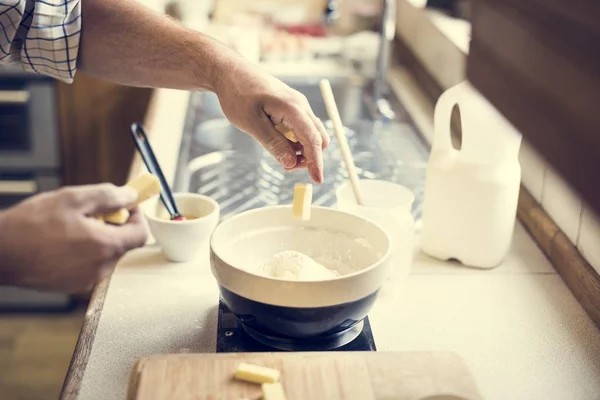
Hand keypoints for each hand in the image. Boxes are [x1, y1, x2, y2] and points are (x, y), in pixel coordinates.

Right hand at [0, 184, 146, 292]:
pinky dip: (84, 251)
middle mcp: (101, 268)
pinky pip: (90, 264)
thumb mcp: (73, 199)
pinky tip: (61, 241)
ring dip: (98, 237)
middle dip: (114, 225)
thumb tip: (131, 196)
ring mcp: (87, 280)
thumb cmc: (31, 225)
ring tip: (70, 225)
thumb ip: (109, 197)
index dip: (137, 216)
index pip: (142, 234)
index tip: (126, 204)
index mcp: (106, 247)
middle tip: (91, 211)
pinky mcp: (72, 285)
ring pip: (106, 253)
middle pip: (123, 243)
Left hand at [214, 60, 329, 182]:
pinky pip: (302, 127)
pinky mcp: (292, 106)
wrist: (230, 71)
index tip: (318, 181)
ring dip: (301, 149)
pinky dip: (295, 139)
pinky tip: (277, 140)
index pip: (312, 140)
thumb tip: (291, 164)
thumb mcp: (251, 124)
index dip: (316, 163)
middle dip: (309, 157)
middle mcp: (301, 105)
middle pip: (318, 138)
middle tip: (287, 167)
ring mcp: (298, 104)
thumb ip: (273, 144)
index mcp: (293, 108)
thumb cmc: (237, 94)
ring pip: (311, 133)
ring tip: (278, 153)